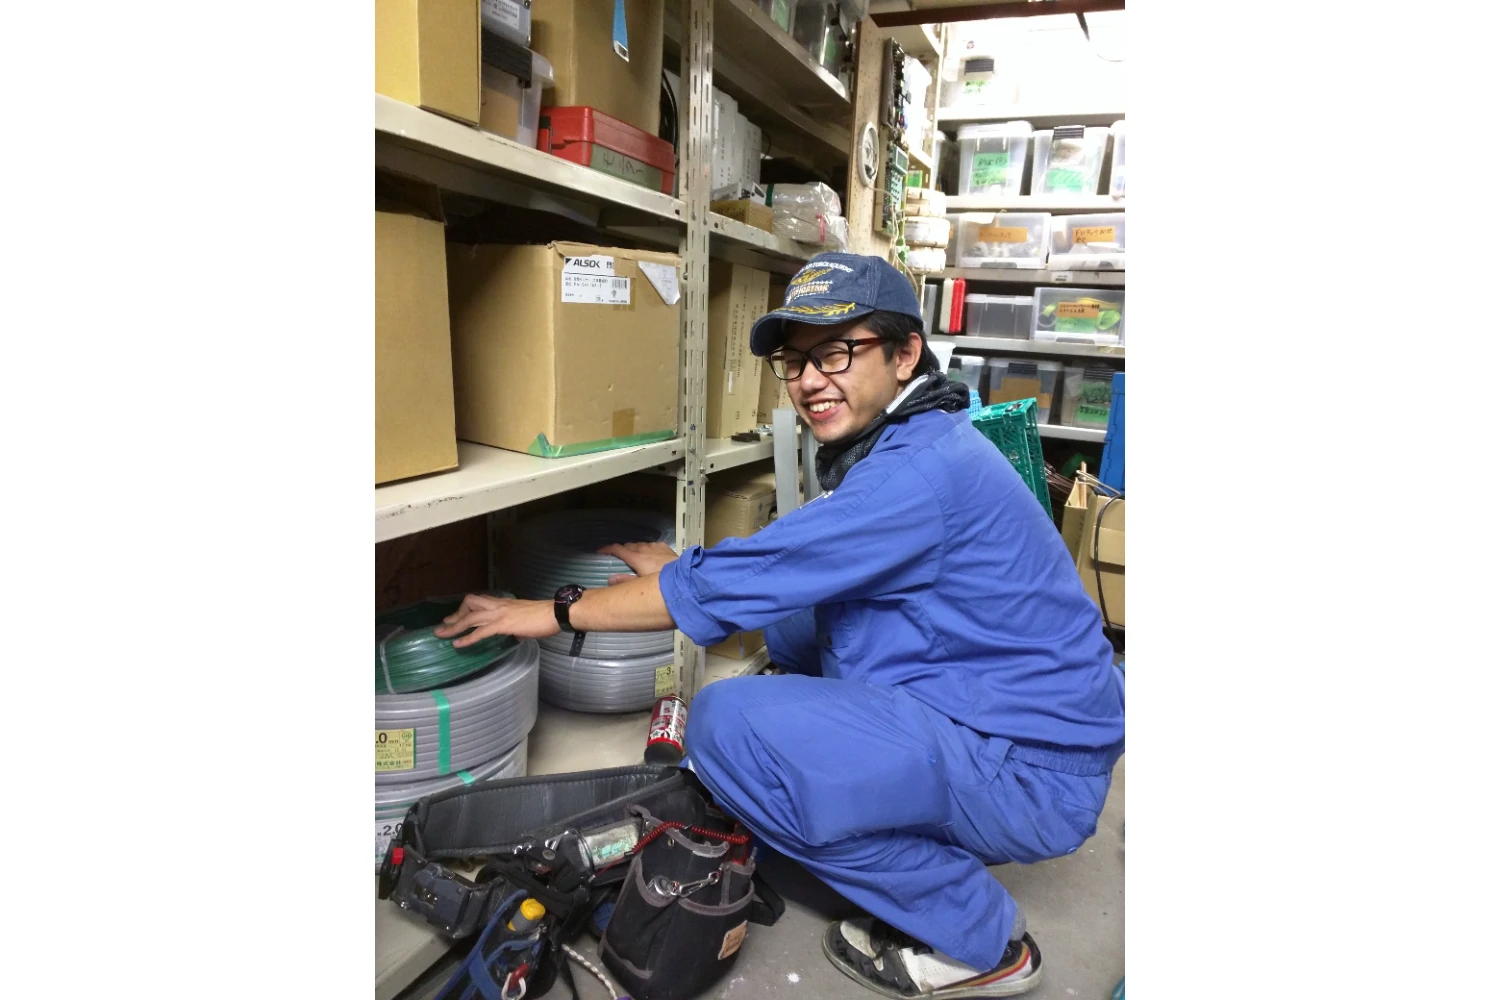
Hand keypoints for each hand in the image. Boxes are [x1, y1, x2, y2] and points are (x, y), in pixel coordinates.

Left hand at [433, 594, 558, 647]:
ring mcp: (499, 614)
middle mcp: (498, 605)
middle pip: (469, 605)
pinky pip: (480, 632)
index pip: (478, 601)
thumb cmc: (543, 617)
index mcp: (503, 603)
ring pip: (470, 618)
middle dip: (455, 615)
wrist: (554, 614)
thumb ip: (517, 626)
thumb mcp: (525, 619)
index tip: (455, 616)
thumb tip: (516, 635)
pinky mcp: (503, 625)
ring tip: (441, 634)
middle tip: (444, 625)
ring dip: (454, 626)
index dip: (464, 608)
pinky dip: (468, 638)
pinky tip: (458, 644)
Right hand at [598, 541, 679, 584]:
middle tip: (620, 559)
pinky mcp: (664, 547)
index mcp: (636, 558)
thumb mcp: (642, 584)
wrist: (684, 576)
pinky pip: (652, 545)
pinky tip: (651, 555)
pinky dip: (647, 548)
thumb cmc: (661, 582)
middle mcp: (644, 549)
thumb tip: (610, 579)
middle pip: (629, 546)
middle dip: (622, 550)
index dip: (607, 549)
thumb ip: (625, 581)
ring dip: (635, 549)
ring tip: (635, 558)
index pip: (617, 549)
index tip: (600, 551)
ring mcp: (655, 546)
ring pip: (640, 545)